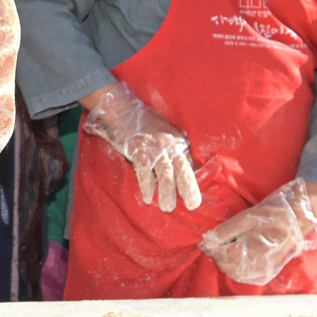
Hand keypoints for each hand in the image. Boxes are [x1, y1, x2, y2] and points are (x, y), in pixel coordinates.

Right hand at [82, 81, 200, 212]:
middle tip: (192, 205)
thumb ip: (173, 148)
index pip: (189, 163)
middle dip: (188, 188)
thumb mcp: (165, 132)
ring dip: (167, 192)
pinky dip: (146, 185)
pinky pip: (144, 171)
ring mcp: (154, 147)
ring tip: (167, 207)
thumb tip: (184, 168)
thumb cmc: (144, 124)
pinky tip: (148, 197)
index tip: (194, 197)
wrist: (123, 109)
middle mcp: (169, 144)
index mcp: (178, 141)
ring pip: (165, 173)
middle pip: (182, 169)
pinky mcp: (138, 150)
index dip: (191, 181)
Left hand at [198, 178, 316, 284]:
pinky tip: (237, 256)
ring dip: (226, 263)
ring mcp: (265, 272)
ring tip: (227, 247)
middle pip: (227, 268)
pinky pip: (245, 277)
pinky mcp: (268, 274)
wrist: (299, 221)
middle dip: (218, 256)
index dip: (212, 248)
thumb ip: (227, 230)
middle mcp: (261, 265)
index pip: (224, 256)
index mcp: (256, 249)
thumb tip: (208, 240)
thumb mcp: (248, 217)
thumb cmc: (274, 215)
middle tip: (216, 242)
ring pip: (235, 275)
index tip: (207, 241)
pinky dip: (236, 269)